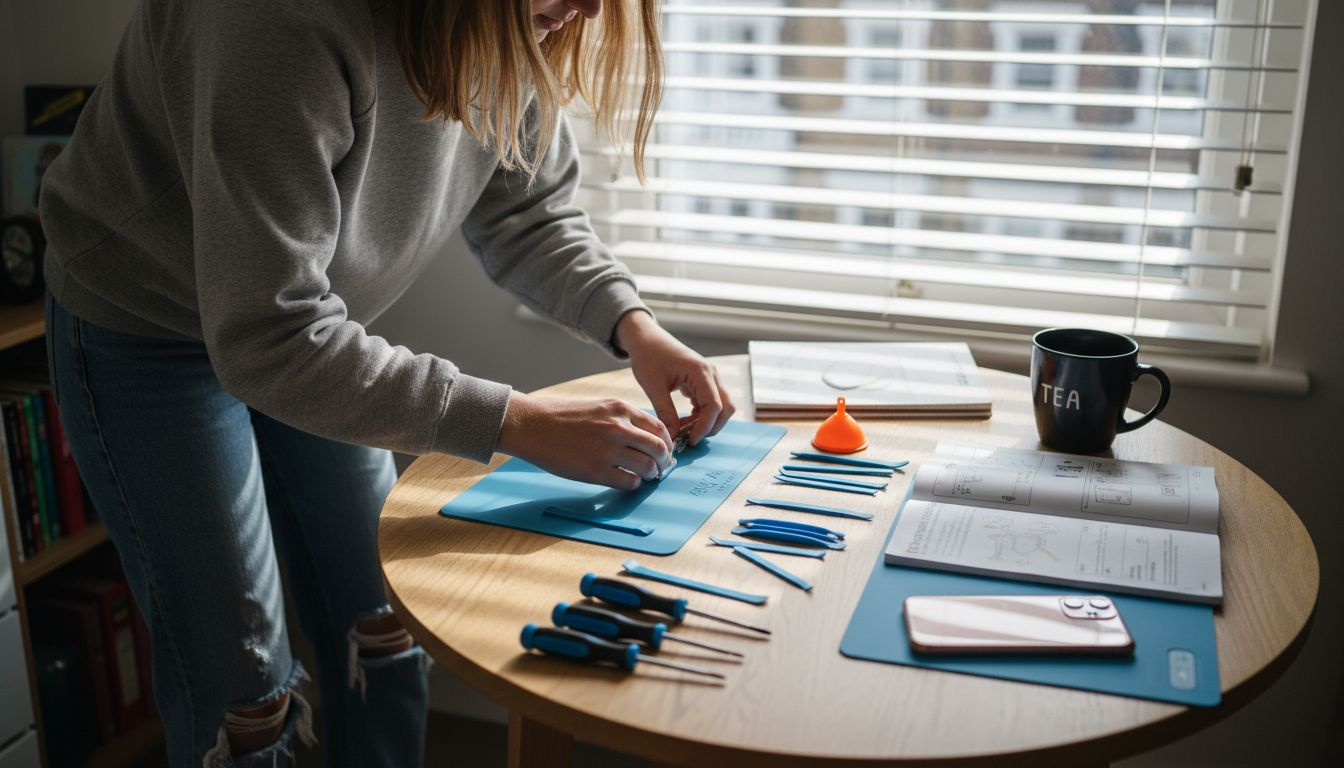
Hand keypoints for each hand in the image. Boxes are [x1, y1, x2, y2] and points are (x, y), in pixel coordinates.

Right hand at [496, 391, 672, 489]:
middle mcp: (619, 427)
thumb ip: (623, 419)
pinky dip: (633, 484)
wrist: (533, 425)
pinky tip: (626, 481)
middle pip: (659, 449)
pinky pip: (629, 482)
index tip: (664, 451)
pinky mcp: (596, 470)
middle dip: (664, 462)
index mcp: (621, 409)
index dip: (666, 443)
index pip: (659, 428)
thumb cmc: (563, 417)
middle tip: (660, 468)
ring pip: (648, 467)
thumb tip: (645, 438)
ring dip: (650, 475)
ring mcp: (609, 449)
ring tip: (643, 476)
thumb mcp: (599, 406)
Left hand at [613, 310, 734, 445]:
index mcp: (700, 372)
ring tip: (684, 430)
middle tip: (690, 439)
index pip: (714, 406)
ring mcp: (710, 376)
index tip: (689, 440)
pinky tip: (684, 421)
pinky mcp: (704, 381)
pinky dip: (702, 415)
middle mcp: (710, 373)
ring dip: (707, 422)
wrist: (647, 339)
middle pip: (726, 408)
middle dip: (712, 427)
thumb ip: (665, 412)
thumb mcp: (653, 386)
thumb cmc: (648, 357)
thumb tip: (672, 437)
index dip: (704, 427)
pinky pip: (711, 402)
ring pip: (721, 406)